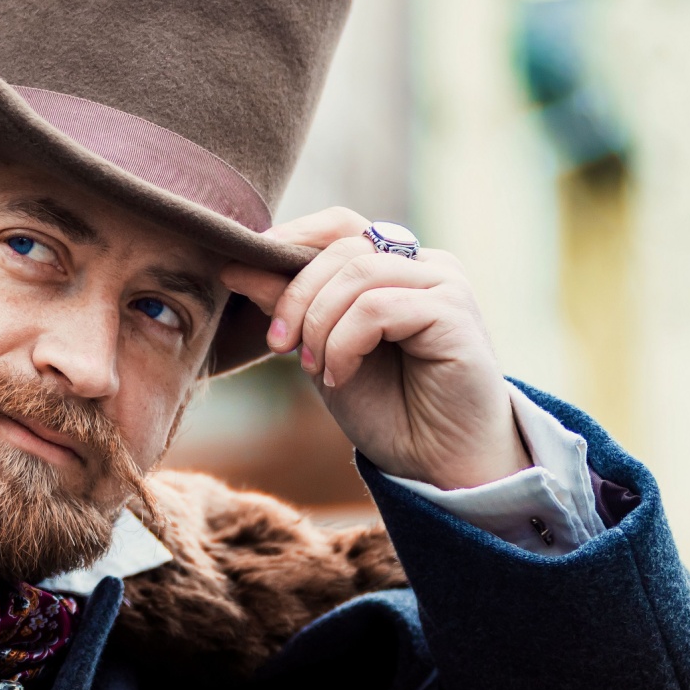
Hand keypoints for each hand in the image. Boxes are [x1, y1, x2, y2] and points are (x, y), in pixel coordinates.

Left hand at [221, 209, 528, 489]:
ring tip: (313, 369)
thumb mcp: (321, 351)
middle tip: (278, 345)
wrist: (437, 463)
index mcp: (395, 267)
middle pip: (343, 248)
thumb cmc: (387, 408)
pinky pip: (378, 307)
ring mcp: (444, 285)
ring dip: (320, 324)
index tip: (240, 271)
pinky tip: (339, 377)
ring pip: (358, 273)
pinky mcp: (454, 312)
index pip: (339, 226)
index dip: (290, 239)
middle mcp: (425, 266)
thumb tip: (235, 265)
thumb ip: (290, 307)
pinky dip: (344, 343)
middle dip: (296, 295)